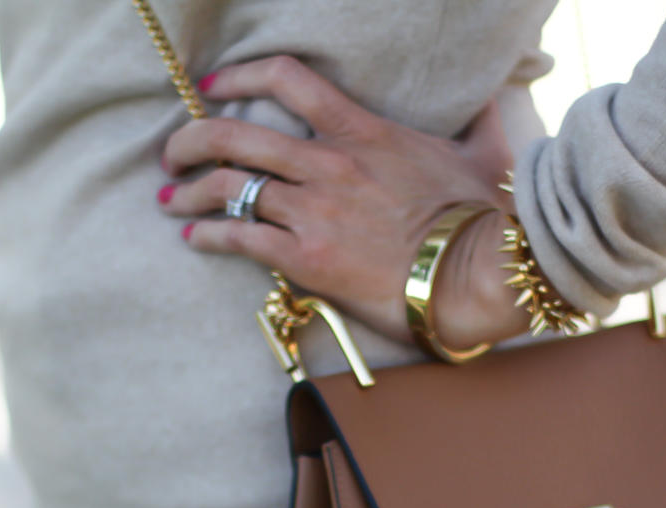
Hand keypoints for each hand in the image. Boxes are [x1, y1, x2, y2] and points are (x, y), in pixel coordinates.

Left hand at [159, 57, 530, 349]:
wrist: (476, 273)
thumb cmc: (482, 217)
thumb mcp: (484, 154)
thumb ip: (479, 119)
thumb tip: (495, 94)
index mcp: (363, 131)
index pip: (288, 80)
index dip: (240, 76)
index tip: (213, 87)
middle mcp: (328, 164)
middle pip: (235, 134)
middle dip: (191, 140)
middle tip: (174, 152)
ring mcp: (314, 211)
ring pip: (228, 186)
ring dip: (189, 191)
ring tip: (170, 199)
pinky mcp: (307, 258)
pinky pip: (240, 238)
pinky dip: (208, 236)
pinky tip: (194, 239)